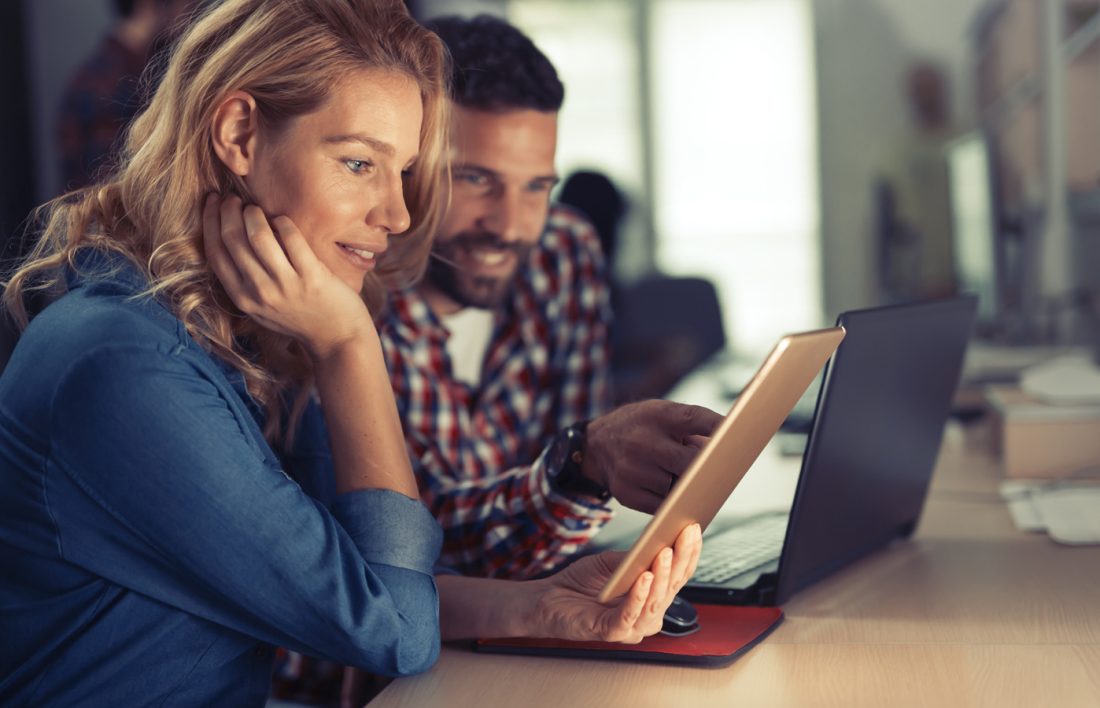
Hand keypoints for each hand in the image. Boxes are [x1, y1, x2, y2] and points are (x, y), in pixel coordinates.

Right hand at [202, 194, 374, 359]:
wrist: (338, 339)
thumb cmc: (300, 318)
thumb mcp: (263, 307)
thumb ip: (245, 280)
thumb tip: (229, 236)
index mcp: (243, 298)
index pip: (215, 253)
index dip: (210, 222)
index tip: (211, 202)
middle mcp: (260, 292)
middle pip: (233, 240)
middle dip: (228, 211)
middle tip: (233, 198)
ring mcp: (286, 285)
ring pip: (258, 236)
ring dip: (253, 214)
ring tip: (255, 207)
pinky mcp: (312, 278)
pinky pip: (292, 239)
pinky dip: (283, 222)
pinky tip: (282, 219)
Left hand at [531, 523, 701, 642]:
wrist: (548, 599)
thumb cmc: (580, 583)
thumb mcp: (611, 563)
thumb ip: (634, 558)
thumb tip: (657, 542)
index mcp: (651, 597)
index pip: (677, 576)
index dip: (687, 554)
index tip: (693, 529)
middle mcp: (647, 615)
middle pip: (671, 588)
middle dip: (680, 559)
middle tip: (684, 535)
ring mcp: (632, 626)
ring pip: (655, 603)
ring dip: (661, 576)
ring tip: (664, 553)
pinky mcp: (612, 632)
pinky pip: (630, 616)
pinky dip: (638, 596)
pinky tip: (642, 577)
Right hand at [583, 400, 723, 511]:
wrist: (596, 445)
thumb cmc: (641, 428)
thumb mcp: (661, 413)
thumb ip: (693, 425)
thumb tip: (729, 447)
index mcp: (656, 415)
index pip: (696, 418)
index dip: (720, 428)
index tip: (739, 436)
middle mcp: (642, 440)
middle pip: (691, 461)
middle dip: (706, 467)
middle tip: (720, 470)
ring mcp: (632, 468)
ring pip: (678, 486)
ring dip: (685, 484)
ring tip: (681, 476)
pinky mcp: (626, 493)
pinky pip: (663, 505)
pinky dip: (671, 500)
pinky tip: (670, 490)